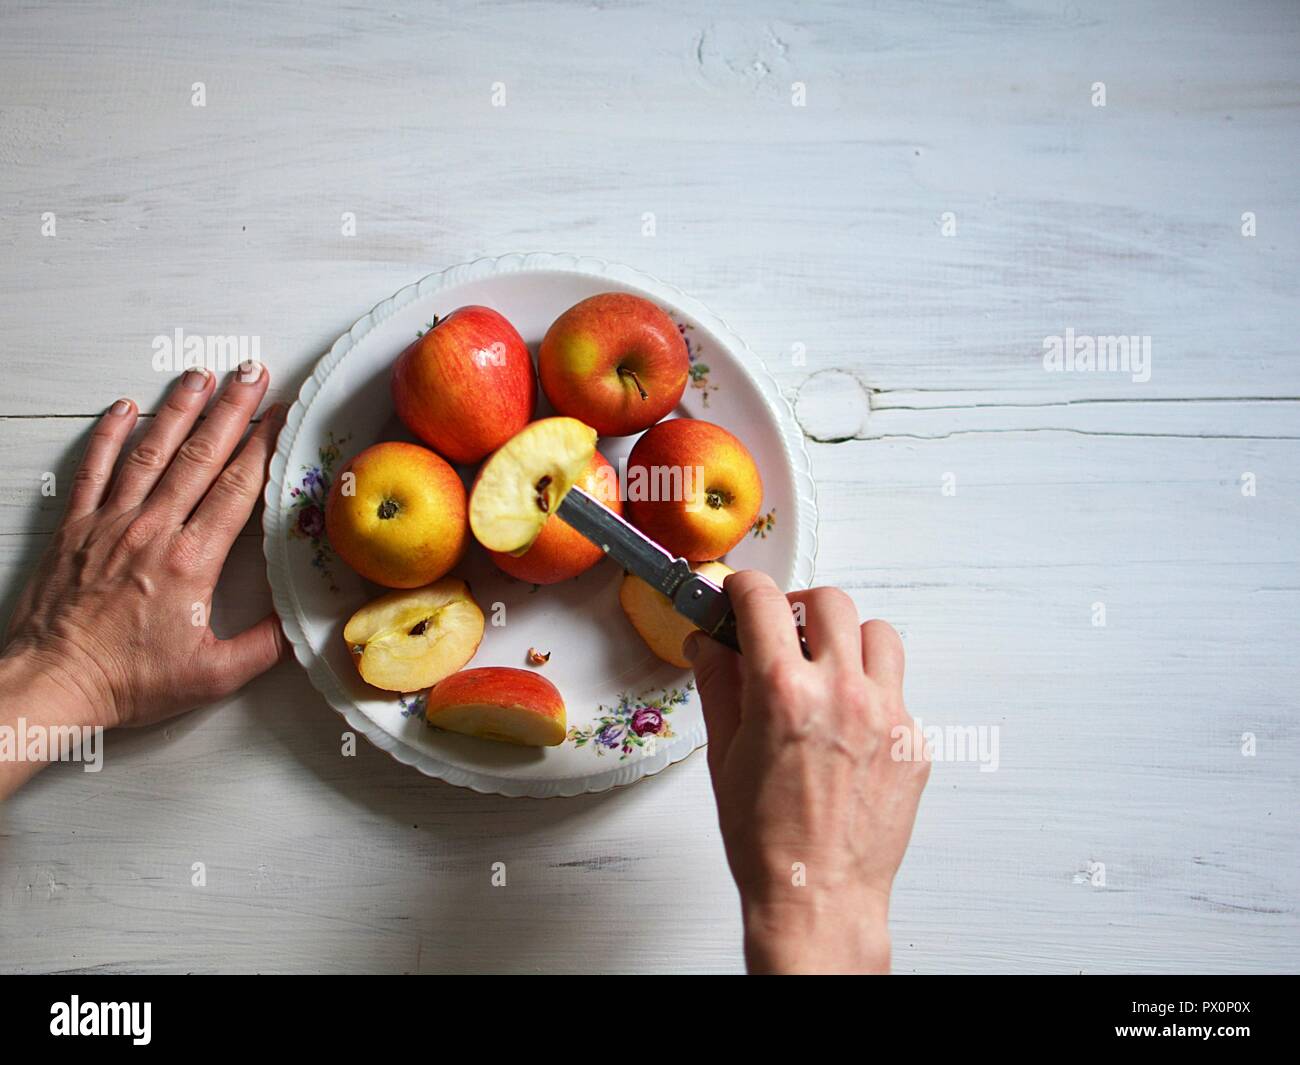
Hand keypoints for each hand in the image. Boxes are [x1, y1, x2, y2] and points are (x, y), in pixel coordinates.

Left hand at [2, 364, 287, 748]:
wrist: (52, 684)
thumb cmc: (128, 680)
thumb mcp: (213, 675)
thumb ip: (264, 645)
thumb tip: (301, 623)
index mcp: (190, 560)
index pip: (235, 488)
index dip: (262, 446)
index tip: (281, 417)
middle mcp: (151, 530)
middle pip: (200, 456)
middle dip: (231, 410)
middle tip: (253, 374)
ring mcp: (109, 523)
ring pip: (150, 452)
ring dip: (178, 409)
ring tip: (201, 376)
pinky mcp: (75, 528)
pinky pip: (93, 469)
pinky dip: (109, 435)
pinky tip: (125, 408)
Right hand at [684, 570, 928, 973]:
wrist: (818, 898)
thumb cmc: (767, 842)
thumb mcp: (723, 756)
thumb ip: (719, 686)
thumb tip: (710, 645)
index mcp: (783, 692)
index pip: (763, 600)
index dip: (743, 588)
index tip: (738, 594)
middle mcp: (842, 693)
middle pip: (830, 601)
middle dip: (799, 606)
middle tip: (782, 631)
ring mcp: (887, 715)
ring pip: (878, 634)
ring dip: (847, 639)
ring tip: (826, 668)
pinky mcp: (914, 741)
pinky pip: (897, 689)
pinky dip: (871, 691)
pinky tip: (847, 726)